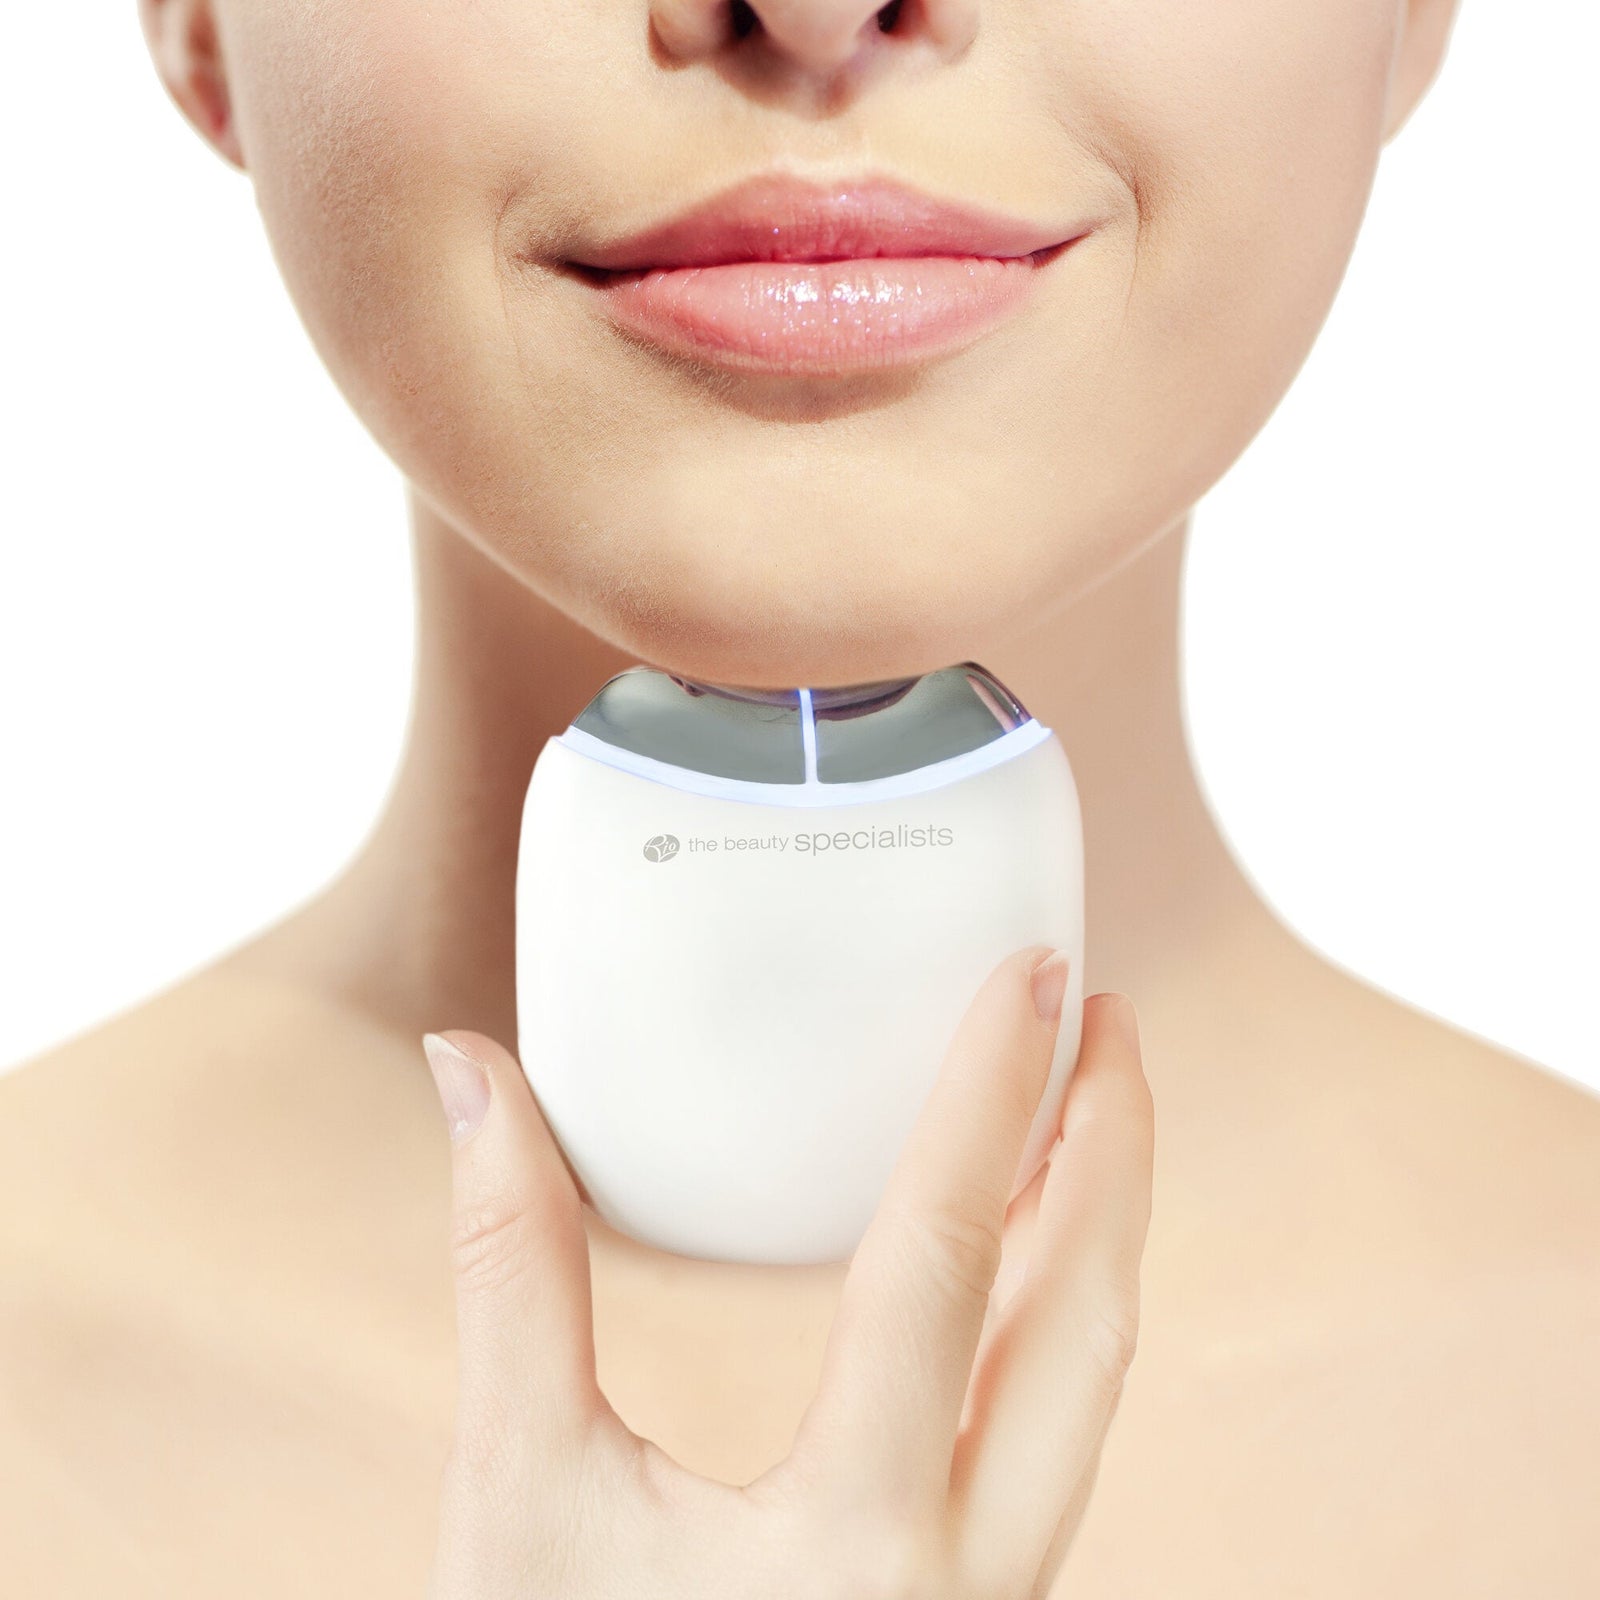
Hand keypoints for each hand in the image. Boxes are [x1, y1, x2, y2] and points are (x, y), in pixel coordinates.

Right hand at [421, 945, 1152, 1598]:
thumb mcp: (517, 1496)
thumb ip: (509, 1269)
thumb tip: (468, 1076)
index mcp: (851, 1541)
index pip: (945, 1262)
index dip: (994, 1095)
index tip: (1038, 975)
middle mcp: (965, 1582)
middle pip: (1086, 1326)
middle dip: (1111, 1152)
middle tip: (1106, 1018)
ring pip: (1094, 1391)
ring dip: (1099, 1234)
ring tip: (1086, 1112)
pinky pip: (1061, 1439)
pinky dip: (1061, 1320)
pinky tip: (1031, 1265)